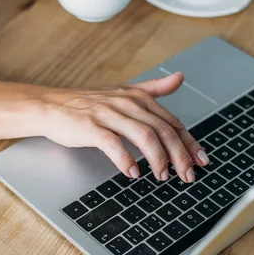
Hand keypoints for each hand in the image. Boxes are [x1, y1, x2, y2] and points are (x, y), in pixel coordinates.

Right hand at [38, 73, 208, 182]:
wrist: (52, 105)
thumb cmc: (89, 103)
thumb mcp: (124, 92)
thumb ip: (154, 88)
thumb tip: (180, 78)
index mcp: (138, 97)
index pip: (172, 122)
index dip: (189, 142)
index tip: (201, 160)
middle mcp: (127, 103)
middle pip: (163, 130)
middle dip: (180, 155)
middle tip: (187, 175)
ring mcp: (109, 114)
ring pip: (144, 136)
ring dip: (158, 159)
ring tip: (163, 176)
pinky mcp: (90, 126)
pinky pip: (113, 144)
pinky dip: (126, 160)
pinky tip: (133, 173)